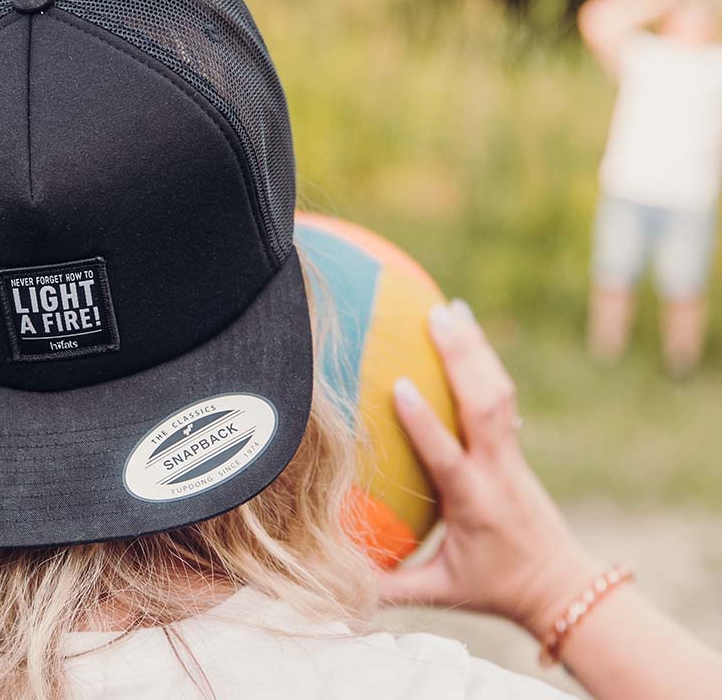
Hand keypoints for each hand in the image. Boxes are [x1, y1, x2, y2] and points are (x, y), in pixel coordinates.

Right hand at [379, 300, 600, 639]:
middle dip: (462, 356)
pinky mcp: (514, 447)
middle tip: (435, 315)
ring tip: (450, 308)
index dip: (424, 422)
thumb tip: (337, 582)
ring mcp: (510, 455)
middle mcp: (496, 469)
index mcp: (474, 501)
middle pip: (484, 404)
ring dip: (475, 347)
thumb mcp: (442, 591)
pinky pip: (501, 395)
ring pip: (498, 390)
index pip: (448, 455)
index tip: (400, 385)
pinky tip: (466, 330)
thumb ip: (390, 587)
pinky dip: (484, 359)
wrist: (561, 584)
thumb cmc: (494, 588)